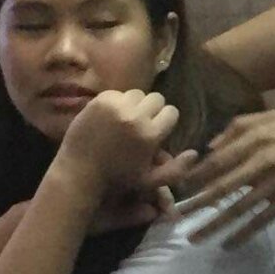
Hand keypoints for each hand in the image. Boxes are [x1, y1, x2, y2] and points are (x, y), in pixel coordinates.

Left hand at [51, 88, 192, 199]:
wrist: (79, 170)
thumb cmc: (117, 179)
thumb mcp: (150, 180)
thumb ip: (175, 170)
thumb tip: (195, 153)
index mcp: (151, 135)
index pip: (171, 112)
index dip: (165, 121)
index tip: (156, 129)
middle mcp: (136, 117)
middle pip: (156, 98)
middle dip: (151, 110)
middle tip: (141, 122)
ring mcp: (116, 106)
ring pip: (137, 93)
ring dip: (134, 104)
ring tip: (124, 118)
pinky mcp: (100, 100)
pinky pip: (117, 93)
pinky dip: (116, 102)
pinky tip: (109, 117)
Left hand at [165, 110, 274, 244]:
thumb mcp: (272, 116)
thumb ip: (239, 126)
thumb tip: (211, 146)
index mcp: (254, 139)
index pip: (215, 161)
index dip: (194, 177)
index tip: (178, 188)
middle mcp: (260, 161)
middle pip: (219, 187)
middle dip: (194, 204)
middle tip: (173, 217)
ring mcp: (274, 183)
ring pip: (236, 208)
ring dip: (212, 225)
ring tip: (193, 238)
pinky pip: (260, 220)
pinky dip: (243, 234)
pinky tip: (228, 245)